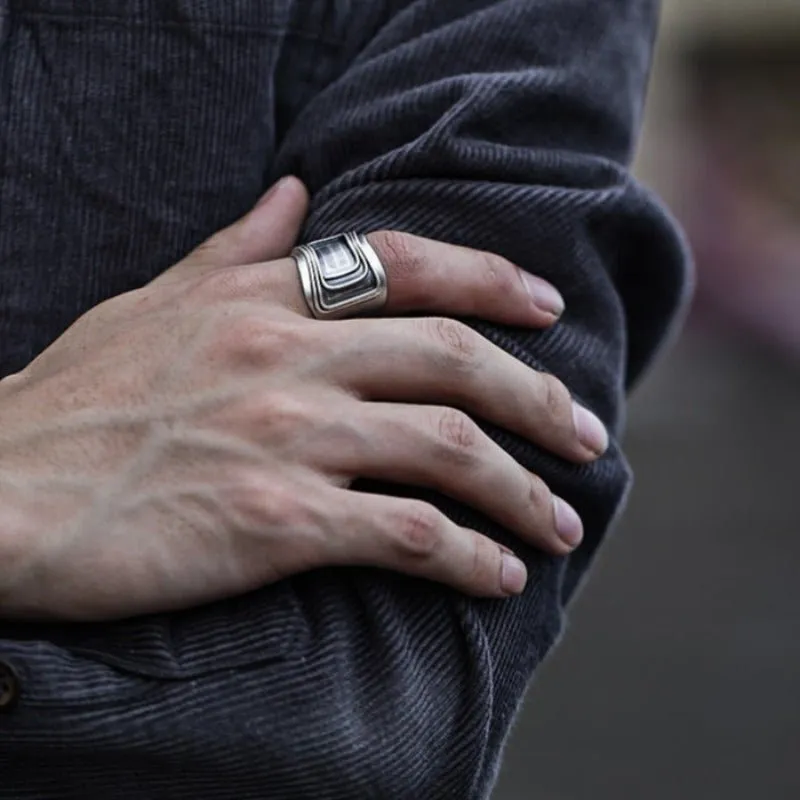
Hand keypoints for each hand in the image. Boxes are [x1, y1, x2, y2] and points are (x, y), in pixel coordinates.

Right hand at [0, 178, 607, 620]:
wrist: (2, 494)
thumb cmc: (72, 403)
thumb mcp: (152, 302)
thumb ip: (236, 248)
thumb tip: (296, 194)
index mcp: (260, 298)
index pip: (406, 264)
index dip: (491, 280)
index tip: (546, 310)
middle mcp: (287, 355)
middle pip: (454, 358)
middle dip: (538, 396)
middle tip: (587, 433)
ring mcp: (287, 435)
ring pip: (449, 449)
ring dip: (521, 489)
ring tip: (561, 520)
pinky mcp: (277, 522)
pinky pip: (406, 533)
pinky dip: (467, 555)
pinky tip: (500, 574)